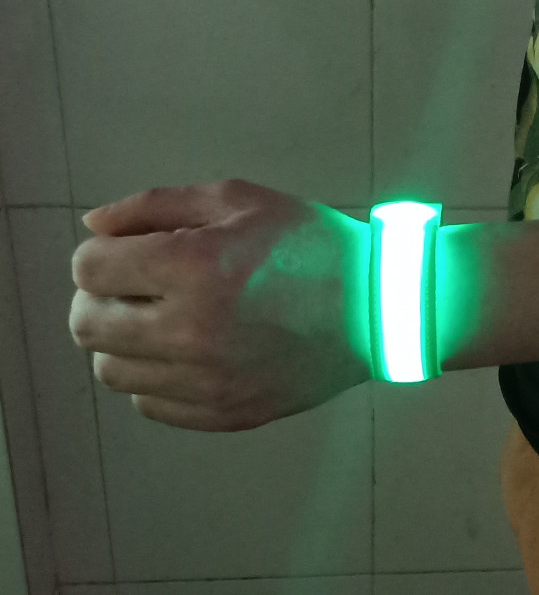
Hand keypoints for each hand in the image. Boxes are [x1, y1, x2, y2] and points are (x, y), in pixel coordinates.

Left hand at [69, 179, 371, 431]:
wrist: (378, 304)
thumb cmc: (307, 241)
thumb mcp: (238, 199)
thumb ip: (155, 205)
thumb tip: (92, 226)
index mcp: (192, 267)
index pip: (88, 268)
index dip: (99, 253)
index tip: (127, 251)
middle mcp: (189, 332)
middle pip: (87, 326)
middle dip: (99, 297)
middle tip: (136, 284)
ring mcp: (207, 382)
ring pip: (113, 371)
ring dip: (124, 339)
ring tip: (163, 318)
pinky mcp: (225, 414)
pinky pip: (150, 404)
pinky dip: (155, 376)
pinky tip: (188, 352)